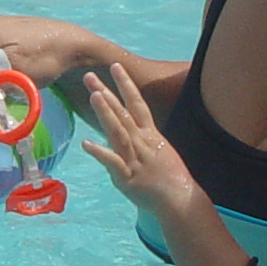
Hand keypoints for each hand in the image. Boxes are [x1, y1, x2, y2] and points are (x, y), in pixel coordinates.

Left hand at [80, 63, 209, 222]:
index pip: (137, 103)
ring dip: (106, 113)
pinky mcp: (127, 177)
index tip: (116, 66)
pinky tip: (86, 144)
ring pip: (118, 132)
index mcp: (150, 134)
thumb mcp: (158, 149)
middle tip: (89, 76)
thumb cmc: (169, 176)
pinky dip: (100, 152)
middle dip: (106, 93)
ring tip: (94, 96)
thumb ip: (143, 136)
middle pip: (122, 113)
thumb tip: (129, 125)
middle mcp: (142, 142)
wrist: (180, 199)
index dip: (126, 84)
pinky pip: (113, 162)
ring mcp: (134, 158)